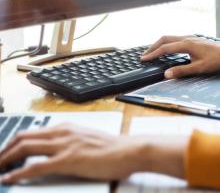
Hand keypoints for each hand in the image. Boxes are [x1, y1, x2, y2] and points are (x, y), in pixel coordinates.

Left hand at [0, 124, 185, 183]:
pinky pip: (36, 166)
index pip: (33, 131)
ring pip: (25, 147)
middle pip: (24, 137)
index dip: (15, 141)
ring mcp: (64, 145)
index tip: (7, 150)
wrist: (126, 150)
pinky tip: (9, 177)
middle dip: (6, 148)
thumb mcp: (84, 138)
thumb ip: (68, 140)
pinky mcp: (68, 160)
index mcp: (65, 127)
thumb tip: (54, 148)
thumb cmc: (108, 146)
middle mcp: (61, 132)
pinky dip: (19, 172)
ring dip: (7, 157)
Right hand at [141, 35, 219, 78]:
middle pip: (164, 39)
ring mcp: (189, 37)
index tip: (144, 59)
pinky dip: (165, 43)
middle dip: (152, 47)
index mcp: (186, 44)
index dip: (153, 54)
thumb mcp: (199, 68)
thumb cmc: (216, 59)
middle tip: (145, 55)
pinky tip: (166, 49)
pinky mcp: (192, 39)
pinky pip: (174, 39)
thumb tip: (166, 74)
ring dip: (158, 44)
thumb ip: (182, 71)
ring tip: (152, 52)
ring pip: (169, 37)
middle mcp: (186, 38)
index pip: (164, 48)